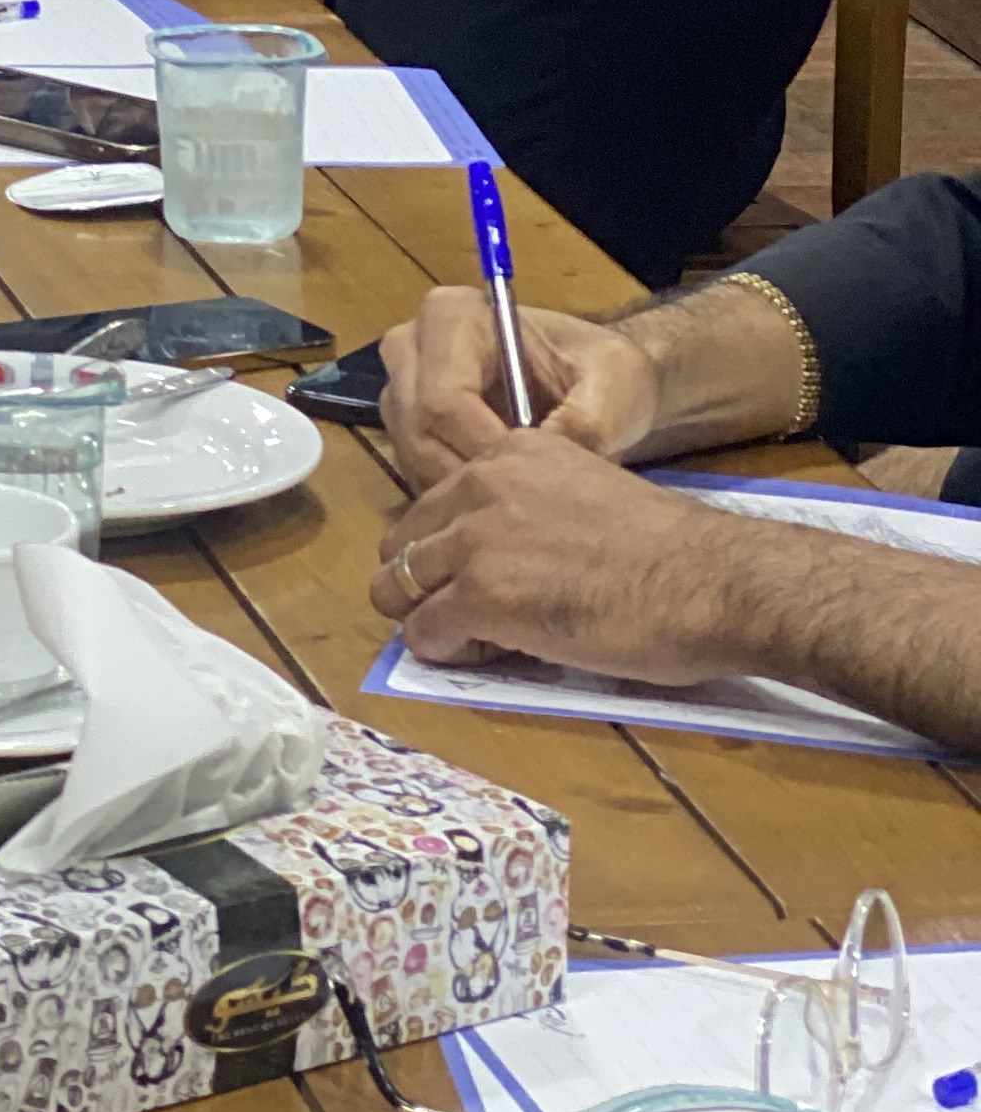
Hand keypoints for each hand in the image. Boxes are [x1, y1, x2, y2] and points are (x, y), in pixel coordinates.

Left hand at [373, 428, 753, 683]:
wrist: (710, 580)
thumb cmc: (672, 551)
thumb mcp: (586, 496)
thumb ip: (534, 511)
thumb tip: (510, 556)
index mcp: (510, 453)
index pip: (437, 502)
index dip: (447, 549)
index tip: (476, 579)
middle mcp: (482, 483)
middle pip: (403, 540)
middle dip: (421, 582)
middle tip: (461, 617)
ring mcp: (477, 539)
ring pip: (400, 585)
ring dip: (428, 619)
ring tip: (473, 641)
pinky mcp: (484, 595)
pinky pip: (426, 631)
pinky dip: (445, 651)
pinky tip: (484, 657)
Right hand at [381, 289, 662, 489]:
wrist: (597, 384)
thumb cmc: (604, 371)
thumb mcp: (616, 381)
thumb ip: (589, 417)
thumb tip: (552, 446)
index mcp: (455, 316)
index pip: (444, 398)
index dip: (485, 449)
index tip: (535, 480)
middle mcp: (414, 346)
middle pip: (419, 430)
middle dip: (471, 478)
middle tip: (527, 504)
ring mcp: (403, 387)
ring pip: (413, 458)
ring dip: (463, 494)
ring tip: (520, 504)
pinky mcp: (405, 425)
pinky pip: (415, 473)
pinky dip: (455, 500)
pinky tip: (501, 503)